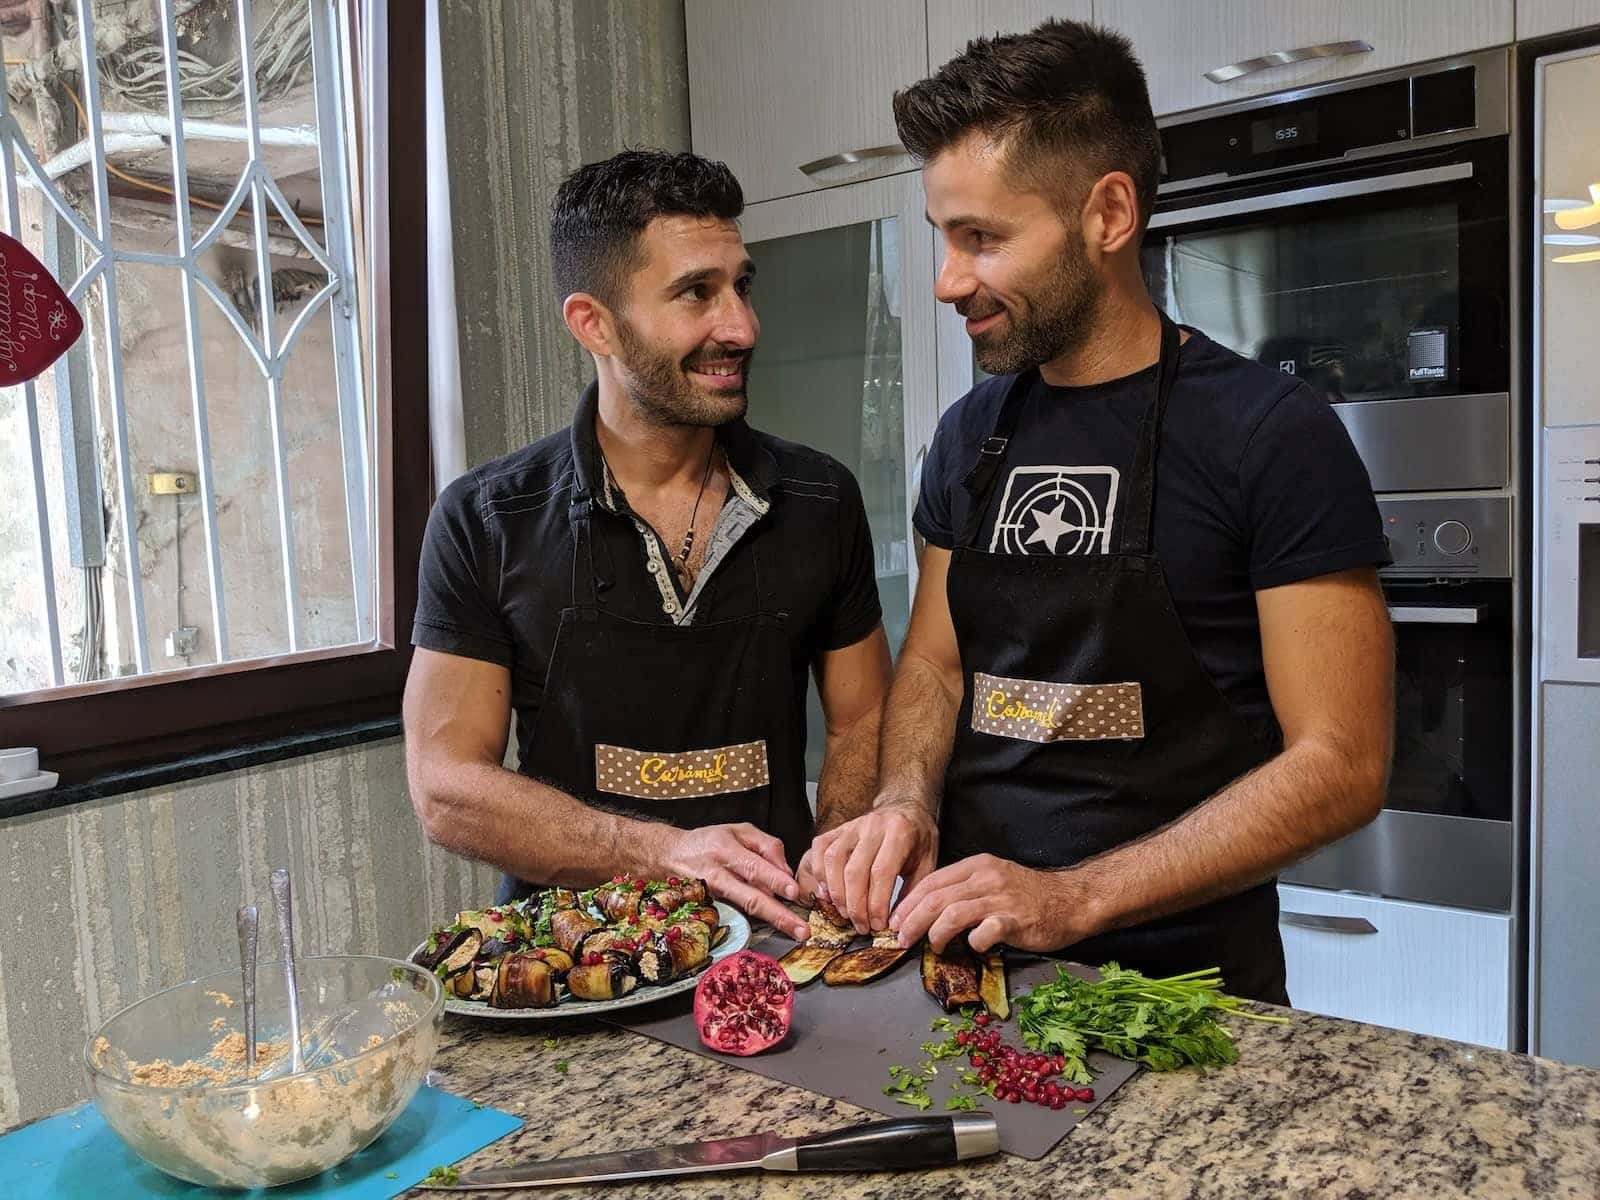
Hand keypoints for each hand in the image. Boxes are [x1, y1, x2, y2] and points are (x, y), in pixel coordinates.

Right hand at [662, 823, 809, 940]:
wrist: (669, 855)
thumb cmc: (709, 842)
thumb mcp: (737, 830)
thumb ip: (765, 845)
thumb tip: (786, 871)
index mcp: (726, 849)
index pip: (754, 866)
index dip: (775, 880)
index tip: (794, 892)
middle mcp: (717, 874)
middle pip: (751, 897)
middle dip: (778, 914)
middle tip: (801, 928)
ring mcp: (712, 895)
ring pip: (745, 909)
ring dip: (772, 921)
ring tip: (795, 932)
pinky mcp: (707, 909)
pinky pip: (737, 914)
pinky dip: (757, 921)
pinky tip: (774, 927)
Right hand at [805, 800, 937, 933]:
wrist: (906, 808)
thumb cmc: (918, 839)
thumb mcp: (927, 863)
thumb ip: (912, 891)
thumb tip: (896, 924)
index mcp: (900, 833)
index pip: (882, 872)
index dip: (877, 903)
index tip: (877, 925)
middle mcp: (873, 826)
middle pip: (855, 870)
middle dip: (855, 905)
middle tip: (861, 926)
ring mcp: (852, 825)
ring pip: (834, 860)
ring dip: (836, 892)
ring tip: (844, 913)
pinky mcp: (838, 828)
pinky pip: (820, 848)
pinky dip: (819, 872)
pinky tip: (827, 892)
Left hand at [889, 854, 1093, 953]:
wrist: (1071, 900)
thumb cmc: (1029, 895)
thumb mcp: (993, 880)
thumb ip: (964, 890)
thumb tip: (928, 912)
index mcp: (976, 866)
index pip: (932, 881)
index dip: (908, 902)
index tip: (895, 919)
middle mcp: (986, 878)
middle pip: (936, 897)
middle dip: (912, 919)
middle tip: (901, 938)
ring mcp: (1001, 899)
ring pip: (952, 913)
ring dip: (934, 933)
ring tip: (931, 946)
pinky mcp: (1015, 921)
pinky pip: (984, 932)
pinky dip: (972, 942)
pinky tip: (973, 947)